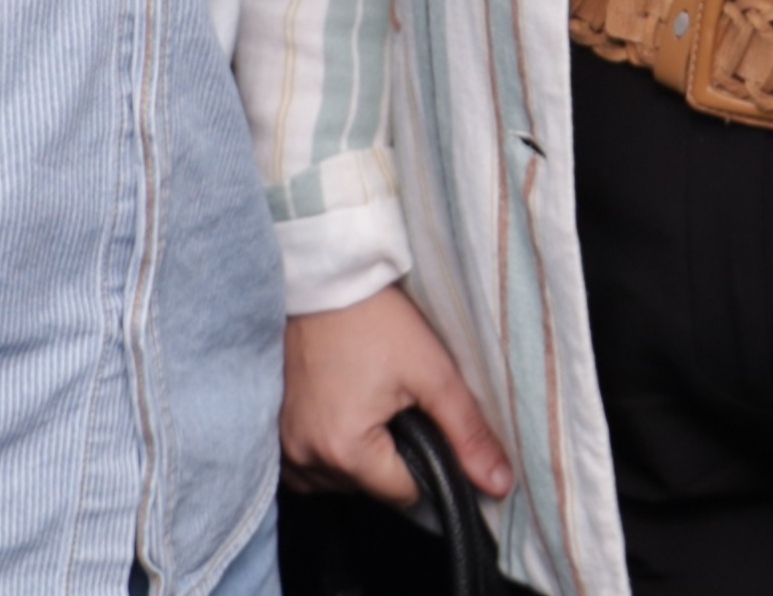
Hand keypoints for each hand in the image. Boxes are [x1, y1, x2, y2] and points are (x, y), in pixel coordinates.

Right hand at [280, 285, 513, 507]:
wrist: (323, 279)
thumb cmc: (375, 319)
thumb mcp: (433, 373)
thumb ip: (468, 433)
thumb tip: (500, 484)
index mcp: (345, 450)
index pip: (404, 494)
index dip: (427, 463)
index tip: (425, 421)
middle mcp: (305, 457)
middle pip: (369, 487)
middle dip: (391, 455)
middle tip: (394, 401)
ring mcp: (284, 446)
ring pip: (339, 479)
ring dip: (358, 454)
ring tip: (366, 400)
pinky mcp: (273, 431)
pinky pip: (309, 464)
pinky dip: (330, 446)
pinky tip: (341, 408)